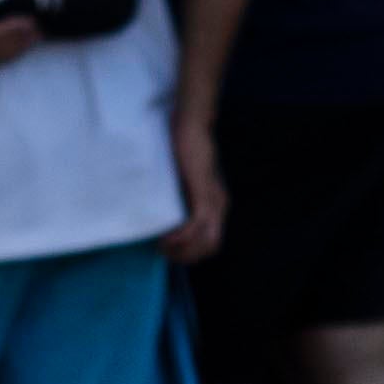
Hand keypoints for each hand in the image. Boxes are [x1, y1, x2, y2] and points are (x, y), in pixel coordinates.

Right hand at [164, 117, 226, 262]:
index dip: (192, 254)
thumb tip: (166, 213)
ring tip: (163, 245)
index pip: (213, 243)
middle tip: (164, 252)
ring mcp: (214, 200)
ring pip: (206, 241)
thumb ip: (183, 196)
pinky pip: (197, 224)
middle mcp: (220, 206)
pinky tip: (167, 235)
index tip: (170, 250)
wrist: (192, 125)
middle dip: (187, 257)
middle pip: (212, 248)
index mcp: (218, 204)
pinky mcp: (204, 192)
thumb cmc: (185, 149)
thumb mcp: (186, 180)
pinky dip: (182, 235)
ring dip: (183, 249)